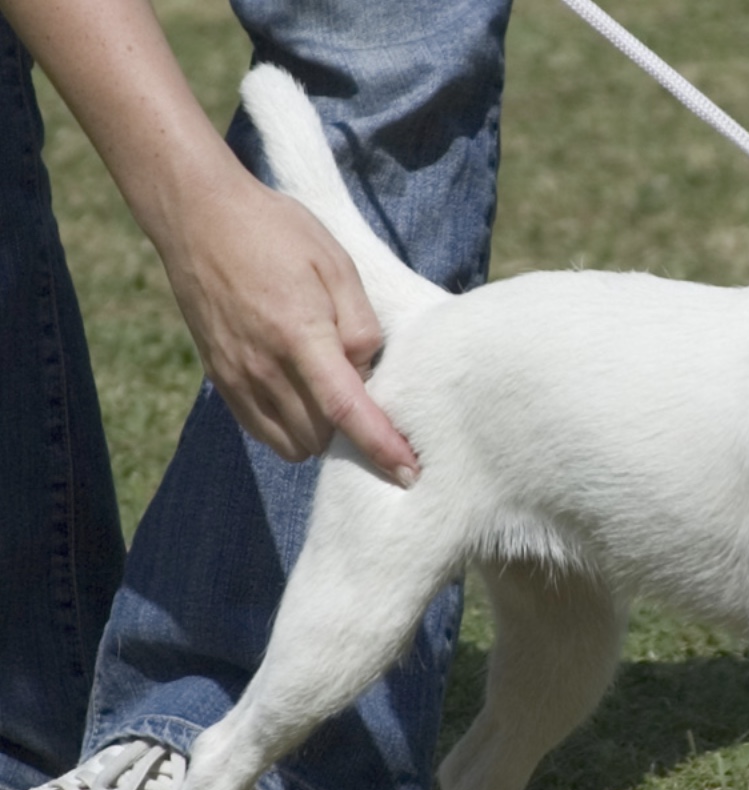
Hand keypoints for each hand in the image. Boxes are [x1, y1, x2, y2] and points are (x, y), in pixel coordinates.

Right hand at [160, 175, 419, 485]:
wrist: (199, 216)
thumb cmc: (277, 233)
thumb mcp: (337, 265)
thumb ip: (360, 326)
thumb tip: (368, 373)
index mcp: (300, 335)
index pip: (347, 409)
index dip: (381, 446)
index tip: (408, 473)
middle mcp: (264, 366)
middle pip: (323, 435)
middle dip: (355, 433)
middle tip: (372, 404)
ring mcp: (237, 376)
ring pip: (294, 442)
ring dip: (323, 434)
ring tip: (336, 398)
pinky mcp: (220, 380)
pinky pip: (263, 432)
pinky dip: (291, 431)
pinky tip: (305, 402)